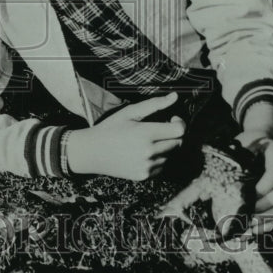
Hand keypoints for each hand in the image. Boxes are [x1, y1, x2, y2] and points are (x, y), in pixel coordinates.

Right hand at [67, 92, 185, 179]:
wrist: (92, 152)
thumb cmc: (110, 128)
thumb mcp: (129, 112)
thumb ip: (154, 104)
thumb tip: (175, 96)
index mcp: (146, 133)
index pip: (179, 130)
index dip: (179, 123)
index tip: (172, 119)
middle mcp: (149, 152)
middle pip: (178, 143)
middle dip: (172, 134)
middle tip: (158, 129)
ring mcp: (147, 166)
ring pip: (170, 155)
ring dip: (165, 147)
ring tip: (146, 142)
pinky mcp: (145, 176)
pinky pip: (162, 166)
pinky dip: (158, 159)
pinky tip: (142, 153)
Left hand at [235, 130, 272, 234]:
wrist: (267, 139)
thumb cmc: (251, 142)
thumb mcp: (242, 142)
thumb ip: (232, 154)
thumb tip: (210, 175)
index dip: (261, 189)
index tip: (246, 196)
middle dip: (261, 207)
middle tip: (243, 214)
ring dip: (266, 219)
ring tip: (248, 225)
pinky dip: (271, 223)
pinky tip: (256, 229)